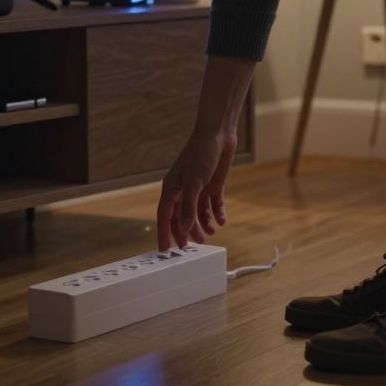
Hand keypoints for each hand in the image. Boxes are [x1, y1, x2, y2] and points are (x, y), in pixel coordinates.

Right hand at [155, 55, 253, 251]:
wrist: (218, 134)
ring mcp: (198, 188)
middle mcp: (183, 190)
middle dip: (186, 231)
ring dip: (203, 224)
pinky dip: (217, 213)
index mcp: (172, 188)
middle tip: (192, 247)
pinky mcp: (213, 184)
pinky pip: (213, 204)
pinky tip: (221, 221)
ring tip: (210, 235)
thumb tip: (184, 228)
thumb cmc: (200, 153)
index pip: (165, 216)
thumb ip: (189, 207)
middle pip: (182, 217)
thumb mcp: (195, 183)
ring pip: (198, 213)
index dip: (164, 233)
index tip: (165, 251)